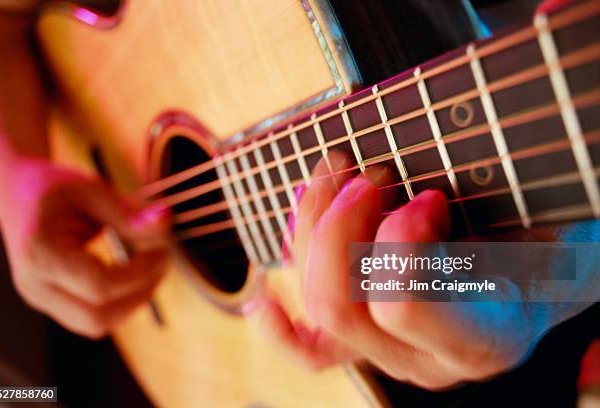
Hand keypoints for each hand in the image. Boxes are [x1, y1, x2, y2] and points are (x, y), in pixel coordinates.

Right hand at [0, 158, 169, 338]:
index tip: (162, 249)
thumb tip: (166, 223)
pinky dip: (119, 302)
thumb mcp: (92, 190)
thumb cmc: (54, 189)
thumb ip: (128, 213)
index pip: (100, 285)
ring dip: (133, 301)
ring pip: (96, 325)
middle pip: (97, 317)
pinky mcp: (52, 304)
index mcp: (41, 253)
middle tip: (161, 261)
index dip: (140, 272)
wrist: (18, 194)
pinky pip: (91, 319)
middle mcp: (35, 285)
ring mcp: (40, 299)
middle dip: (140, 294)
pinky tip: (133, 274)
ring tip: (150, 267)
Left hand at [245, 151, 594, 389]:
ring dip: (311, 232)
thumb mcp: (541, 210)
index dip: (397, 241)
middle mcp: (430, 359)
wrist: (544, 261)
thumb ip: (487, 200)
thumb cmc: (548, 227)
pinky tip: (261, 303)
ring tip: (333, 178)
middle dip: (337, 227)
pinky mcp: (370, 343)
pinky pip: (313, 351)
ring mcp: (392, 354)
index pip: (403, 307)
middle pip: (341, 306)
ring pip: (319, 309)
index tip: (424, 195)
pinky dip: (281, 327)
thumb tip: (415, 189)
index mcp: (487, 336)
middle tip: (364, 174)